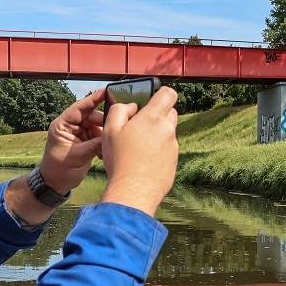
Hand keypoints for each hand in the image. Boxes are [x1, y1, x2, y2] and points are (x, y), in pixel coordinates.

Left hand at [37, 89, 106, 191]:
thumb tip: (111, 136)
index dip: (93, 99)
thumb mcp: (77, 156)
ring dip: (104, 134)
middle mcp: (70, 127)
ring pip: (97, 127)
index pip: (79, 108)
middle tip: (115, 128)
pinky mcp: (85, 142)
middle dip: (103, 122)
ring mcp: (78, 134)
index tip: (106, 91)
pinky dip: (103, 142)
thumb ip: (95, 144)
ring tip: (108, 144)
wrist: (55, 184)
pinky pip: (98, 136)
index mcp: (62, 125)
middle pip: (91, 116)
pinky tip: (106, 150)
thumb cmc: (59, 170)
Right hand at [99, 86, 177, 216]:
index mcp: (153, 118)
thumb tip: (131, 107)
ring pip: (167, 133)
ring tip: (138, 148)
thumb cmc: (120, 160)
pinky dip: (158, 152)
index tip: (150, 101)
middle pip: (170, 112)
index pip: (168, 94)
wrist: (133, 192)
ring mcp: (173, 147)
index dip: (160, 94)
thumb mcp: (110, 130)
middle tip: (139, 127)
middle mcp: (167, 130)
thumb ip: (120, 110)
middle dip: (157, 115)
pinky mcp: (174, 162)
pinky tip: (144, 161)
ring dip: (157, 135)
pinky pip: (167, 150)